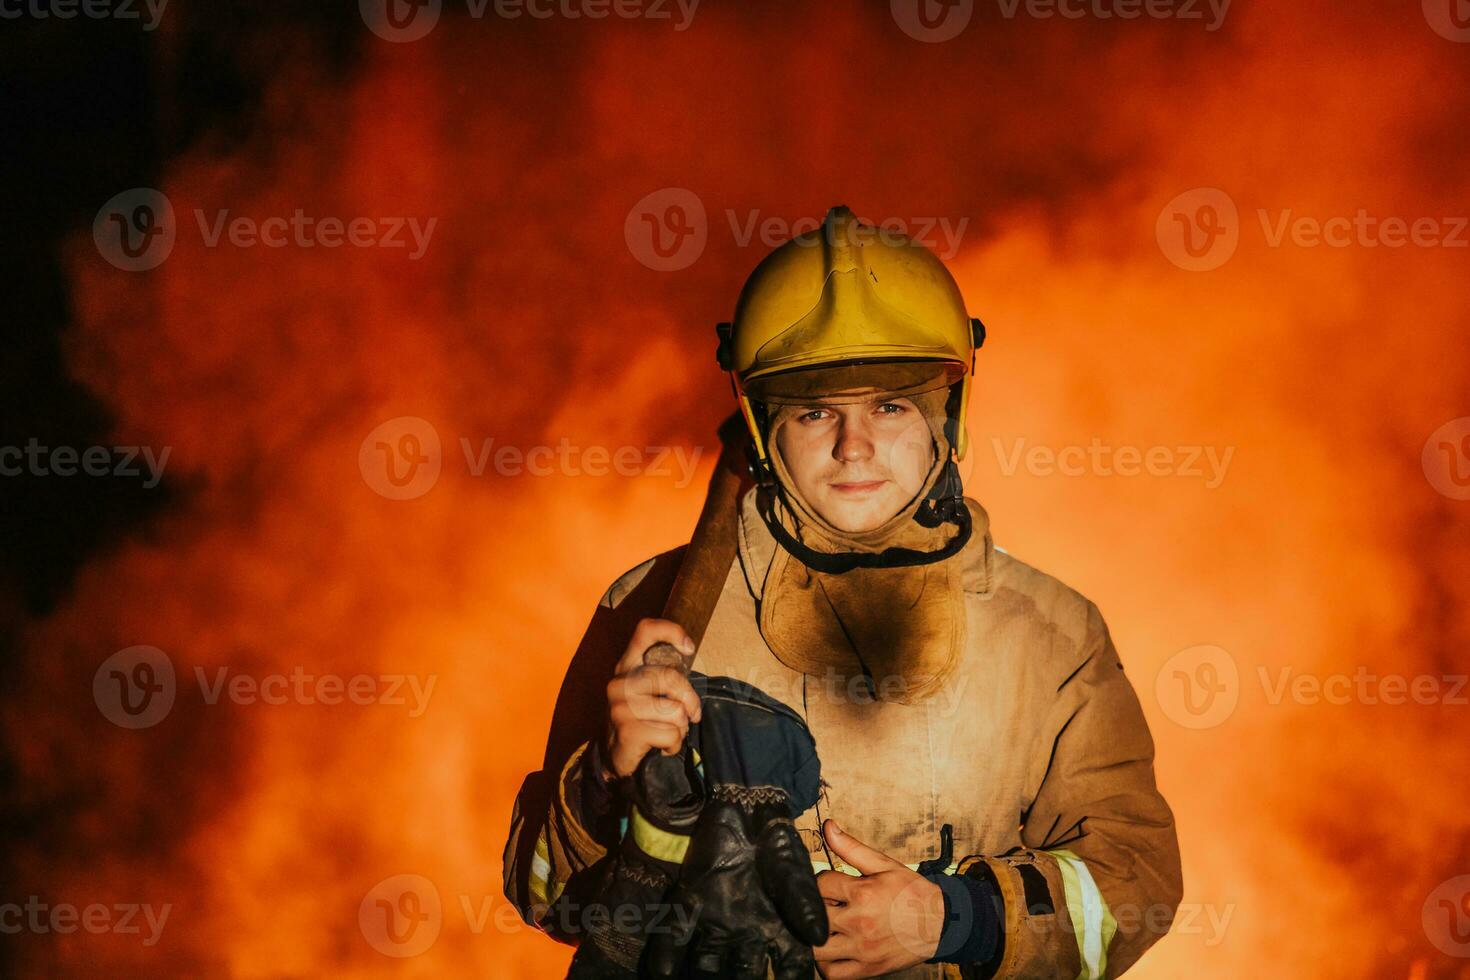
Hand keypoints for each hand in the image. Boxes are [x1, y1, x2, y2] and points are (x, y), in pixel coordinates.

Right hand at [604, 618, 702, 780]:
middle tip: (691, 715)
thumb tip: (688, 650)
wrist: (614, 758)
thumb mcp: (647, 692)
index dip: (671, 631)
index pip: (645, 631)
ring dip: (681, 728)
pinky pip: (671, 734)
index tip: (689, 648)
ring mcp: (620, 705)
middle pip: (672, 677)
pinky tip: (661, 747)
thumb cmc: (640, 720)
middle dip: (690, 701)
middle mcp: (620, 681)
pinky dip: (674, 745)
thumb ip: (663, 674)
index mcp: (627, 665)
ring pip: (675, 711)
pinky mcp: (627, 730)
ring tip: (668, 732)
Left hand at [646, 796, 827, 979]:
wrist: (747, 810)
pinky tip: (664, 971)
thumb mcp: (793, 872)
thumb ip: (803, 904)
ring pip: (706, 963)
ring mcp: (716, 922)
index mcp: (777, 930)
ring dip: (701, 977)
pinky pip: (676, 933)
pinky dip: (667, 955)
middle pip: (742, 974)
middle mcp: (746, 934)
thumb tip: (819, 939)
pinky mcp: (690, 902)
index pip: (789, 968)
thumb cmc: (776, 843)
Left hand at [814, 819, 945, 978]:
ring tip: (826, 928)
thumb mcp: (885, 865)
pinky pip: (833, 974)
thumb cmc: (913, 893)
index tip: (829, 885)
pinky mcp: (867, 969)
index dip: (821, 882)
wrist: (943, 924)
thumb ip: (852, 847)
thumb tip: (828, 826)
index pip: (820, 884)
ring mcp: (862, 949)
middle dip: (814, 909)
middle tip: (825, 906)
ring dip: (815, 938)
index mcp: (863, 893)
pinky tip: (833, 950)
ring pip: (817, 949)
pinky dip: (826, 964)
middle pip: (813, 917)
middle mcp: (859, 923)